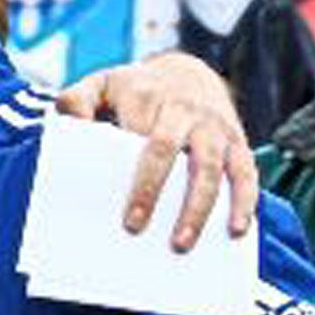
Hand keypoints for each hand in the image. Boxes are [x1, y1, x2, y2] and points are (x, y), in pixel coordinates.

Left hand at [54, 52, 256, 251]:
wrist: (190, 71)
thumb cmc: (136, 89)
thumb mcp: (101, 83)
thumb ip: (76, 99)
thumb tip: (68, 120)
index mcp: (147, 98)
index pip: (137, 136)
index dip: (130, 171)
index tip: (116, 202)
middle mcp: (184, 111)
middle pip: (168, 150)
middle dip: (153, 191)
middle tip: (135, 229)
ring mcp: (214, 127)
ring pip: (210, 167)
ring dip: (198, 207)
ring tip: (180, 243)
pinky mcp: (237, 141)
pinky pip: (246, 172)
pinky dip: (244, 201)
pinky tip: (235, 231)